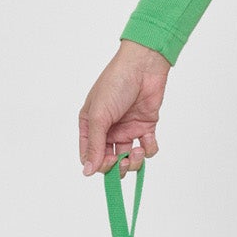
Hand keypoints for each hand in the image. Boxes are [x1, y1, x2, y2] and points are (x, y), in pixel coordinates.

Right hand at [79, 39, 171, 175]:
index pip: (89, 156)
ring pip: (129, 158)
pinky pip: (148, 148)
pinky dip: (149, 149)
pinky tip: (147, 140)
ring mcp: (127, 128)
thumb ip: (94, 144)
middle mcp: (108, 130)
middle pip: (110, 161)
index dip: (98, 165)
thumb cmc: (115, 84)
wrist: (143, 66)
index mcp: (90, 126)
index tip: (108, 162)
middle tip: (123, 160)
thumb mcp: (99, 115)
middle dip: (117, 167)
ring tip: (137, 151)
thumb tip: (87, 171)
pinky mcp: (146, 126)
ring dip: (133, 161)